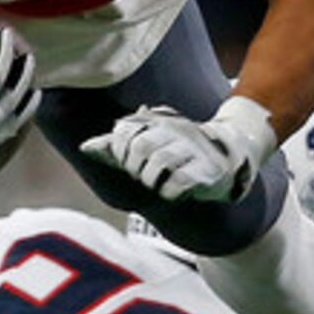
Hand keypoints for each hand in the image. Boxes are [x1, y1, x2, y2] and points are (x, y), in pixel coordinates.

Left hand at [80, 95, 277, 203]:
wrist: (228, 155)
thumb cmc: (178, 151)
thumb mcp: (149, 142)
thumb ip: (118, 145)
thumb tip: (85, 147)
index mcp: (159, 120)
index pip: (126, 130)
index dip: (118, 149)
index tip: (125, 161)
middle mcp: (176, 130)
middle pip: (141, 147)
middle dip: (135, 167)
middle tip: (142, 174)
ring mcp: (193, 150)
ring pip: (159, 163)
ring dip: (150, 180)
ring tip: (156, 183)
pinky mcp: (206, 171)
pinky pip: (179, 182)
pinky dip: (169, 192)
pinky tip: (171, 193)